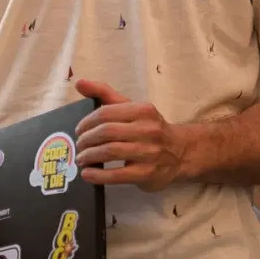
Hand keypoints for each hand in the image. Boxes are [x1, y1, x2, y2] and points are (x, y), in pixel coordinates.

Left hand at [73, 78, 189, 192]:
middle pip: (107, 132)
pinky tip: (87, 174)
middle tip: (78, 146)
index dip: (87, 122)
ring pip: (110, 151)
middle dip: (86, 140)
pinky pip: (117, 175)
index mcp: (143, 110)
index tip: (79, 130)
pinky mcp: (147, 173)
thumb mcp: (132, 108)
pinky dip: (98, 175)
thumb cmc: (150, 128)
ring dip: (89, 156)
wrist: (180, 152)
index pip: (106, 113)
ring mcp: (149, 152)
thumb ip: (106, 94)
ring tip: (81, 159)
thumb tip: (79, 83)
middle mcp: (148, 129)